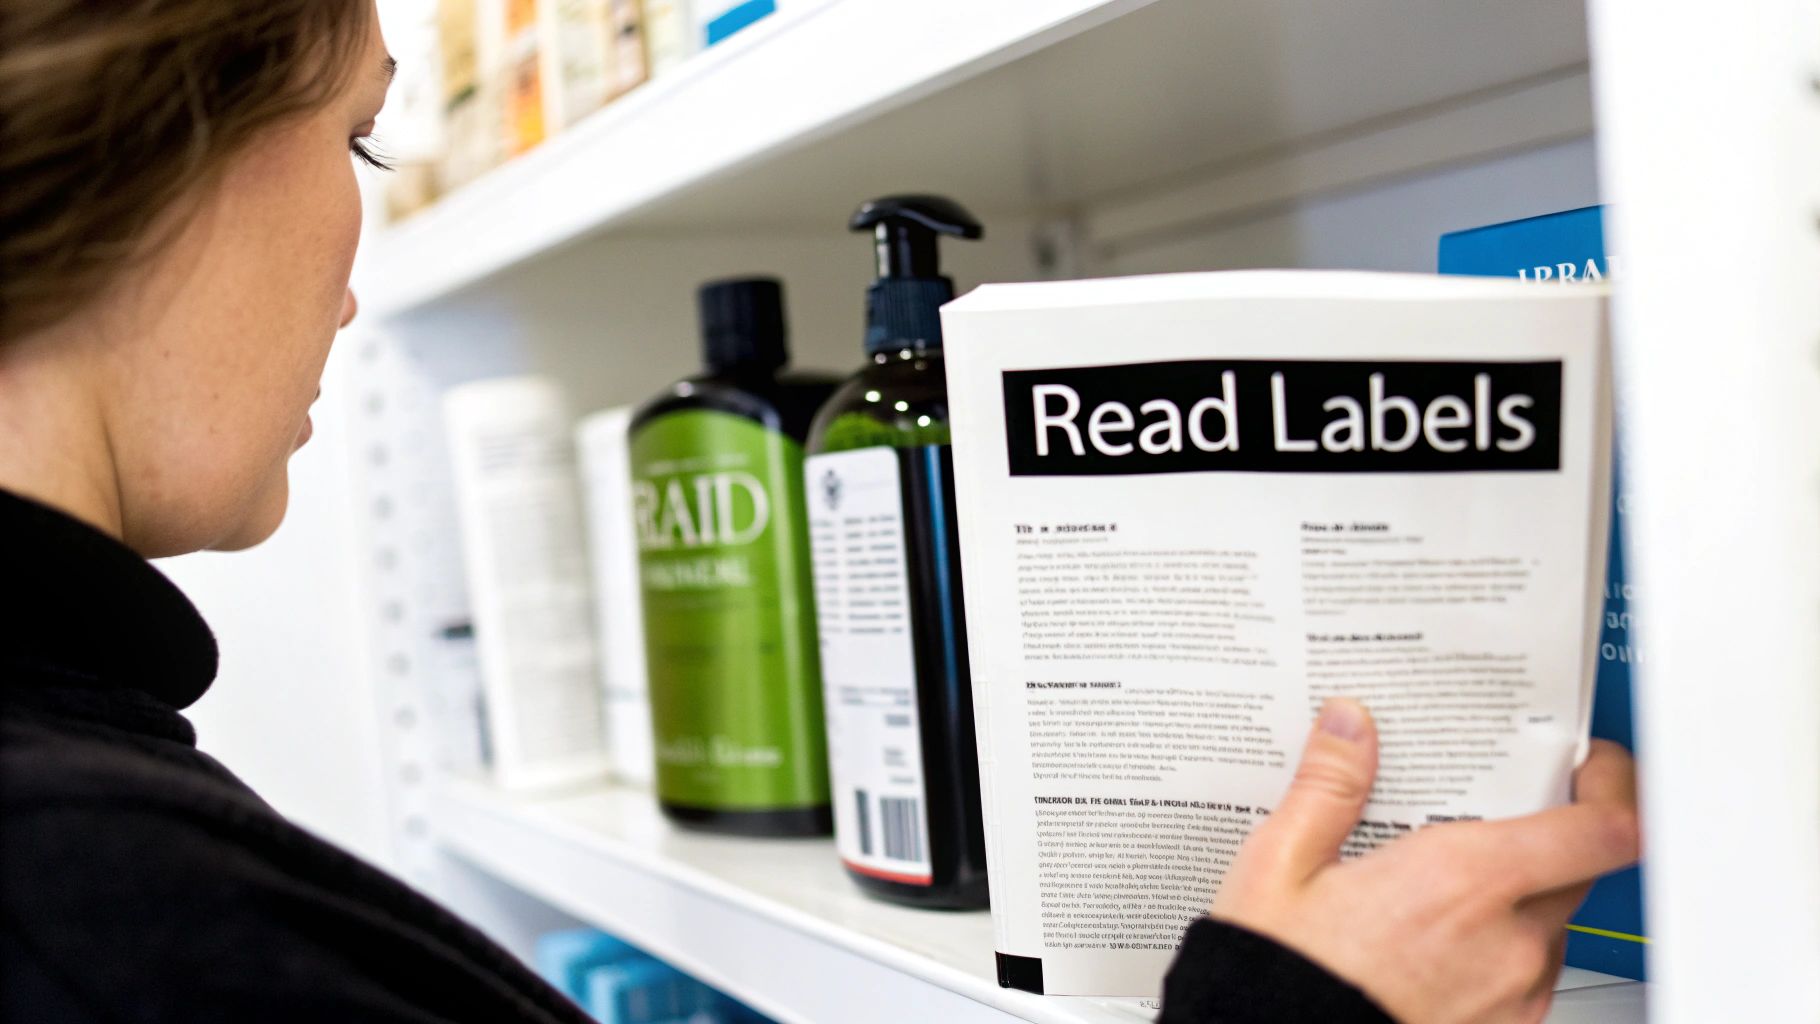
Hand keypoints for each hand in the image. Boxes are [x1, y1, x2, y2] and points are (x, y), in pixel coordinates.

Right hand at [1210, 699, 1639, 1023]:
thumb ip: (1328, 788)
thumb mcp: (1279, 869)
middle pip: (1575, 866)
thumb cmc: (1280, 979)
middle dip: (1543, 835)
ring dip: (1515, 900)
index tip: (1592, 767)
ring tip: (1441, 892)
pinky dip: (1497, 951)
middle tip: (1481, 820)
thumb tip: (1348, 726)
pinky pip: (1526, 977)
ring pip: (1550, 924)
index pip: (1603, 829)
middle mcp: (1506, 941)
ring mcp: (1513, 995)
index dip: (1615, 788)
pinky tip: (1435, 945)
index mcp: (1460, 881)